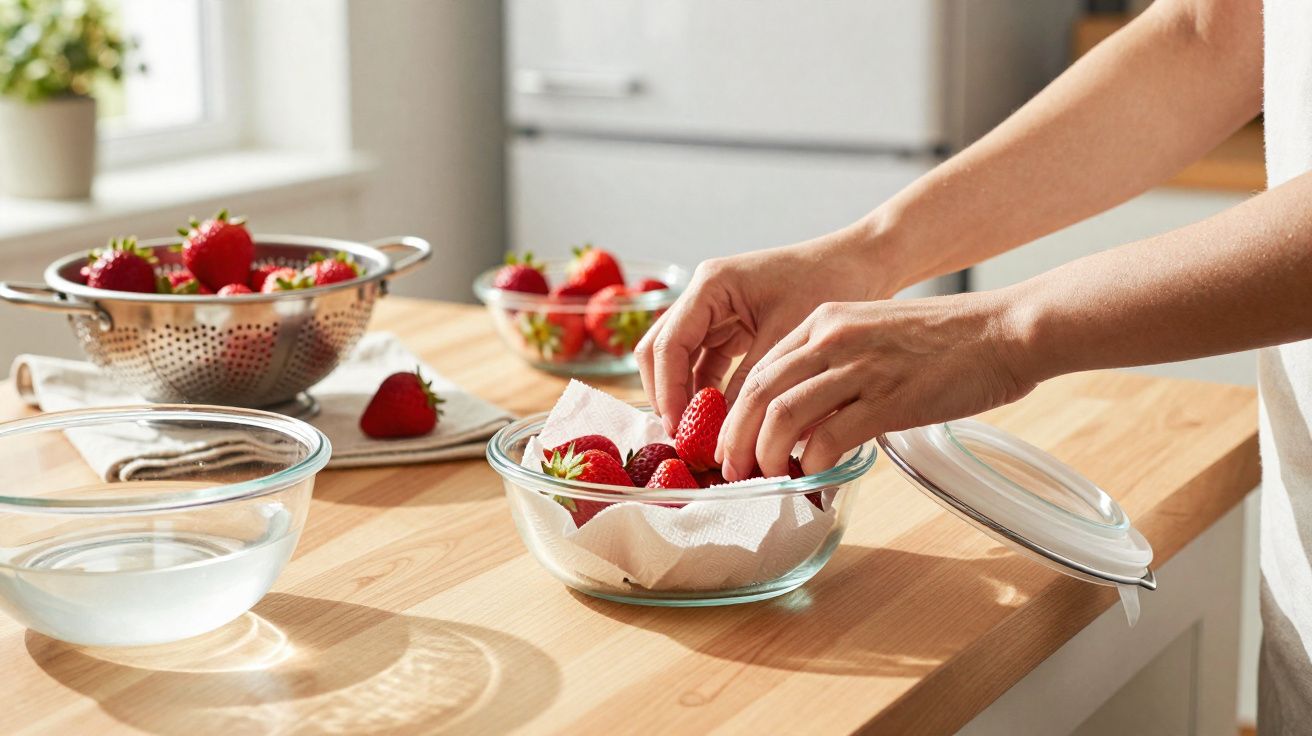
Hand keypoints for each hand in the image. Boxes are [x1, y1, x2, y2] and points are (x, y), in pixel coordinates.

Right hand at [635, 224, 894, 435]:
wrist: (859, 263)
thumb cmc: (828, 282)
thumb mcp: (787, 337)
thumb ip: (751, 382)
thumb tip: (726, 432)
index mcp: (711, 285)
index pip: (669, 343)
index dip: (668, 390)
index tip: (677, 428)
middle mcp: (703, 295)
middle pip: (660, 350)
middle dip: (666, 394)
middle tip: (682, 437)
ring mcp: (714, 311)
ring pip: (678, 360)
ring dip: (684, 397)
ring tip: (698, 437)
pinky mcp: (729, 327)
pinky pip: (704, 364)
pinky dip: (706, 392)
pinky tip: (718, 422)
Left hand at [716, 292, 1035, 479]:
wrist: (1006, 331)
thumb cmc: (949, 340)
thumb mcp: (875, 335)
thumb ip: (837, 369)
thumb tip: (810, 421)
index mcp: (825, 321)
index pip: (760, 368)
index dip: (736, 412)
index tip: (732, 442)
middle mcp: (832, 338)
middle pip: (757, 393)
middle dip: (735, 439)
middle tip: (732, 471)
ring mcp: (858, 367)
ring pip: (781, 417)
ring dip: (765, 457)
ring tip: (767, 480)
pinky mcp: (887, 399)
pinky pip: (828, 440)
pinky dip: (813, 468)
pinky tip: (817, 483)